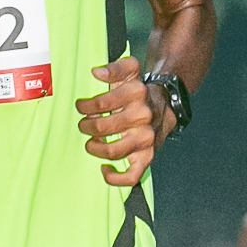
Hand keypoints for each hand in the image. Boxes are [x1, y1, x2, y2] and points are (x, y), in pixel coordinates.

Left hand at [75, 56, 170, 187]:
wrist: (165, 106)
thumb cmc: (140, 92)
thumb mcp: (131, 70)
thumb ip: (114, 67)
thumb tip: (97, 72)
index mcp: (137, 93)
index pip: (101, 103)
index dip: (85, 106)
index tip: (82, 107)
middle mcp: (143, 116)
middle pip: (103, 128)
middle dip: (87, 127)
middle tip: (84, 124)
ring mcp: (146, 139)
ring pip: (113, 151)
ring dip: (95, 148)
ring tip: (91, 143)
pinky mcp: (147, 156)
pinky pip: (132, 175)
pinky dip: (115, 178)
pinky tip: (104, 170)